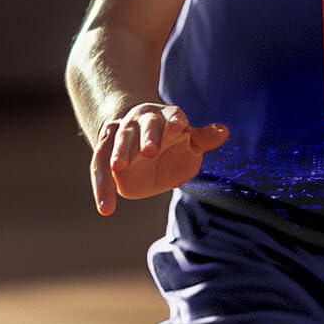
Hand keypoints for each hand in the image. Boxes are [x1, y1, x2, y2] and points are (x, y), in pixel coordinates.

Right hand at [91, 103, 228, 214]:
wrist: (140, 144)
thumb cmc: (174, 144)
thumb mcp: (192, 143)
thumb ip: (203, 139)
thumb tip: (224, 131)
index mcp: (167, 117)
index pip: (171, 116)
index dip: (174, 121)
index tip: (179, 127)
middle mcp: (141, 120)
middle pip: (142, 126)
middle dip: (145, 136)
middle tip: (149, 150)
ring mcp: (121, 133)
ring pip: (116, 140)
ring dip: (118, 153)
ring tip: (117, 169)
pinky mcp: (105, 150)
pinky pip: (99, 165)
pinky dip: (101, 185)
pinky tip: (106, 207)